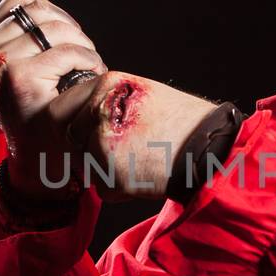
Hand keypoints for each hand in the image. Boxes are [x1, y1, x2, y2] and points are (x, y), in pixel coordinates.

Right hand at [0, 0, 104, 200]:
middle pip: (41, 10)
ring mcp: (1, 66)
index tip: (63, 41)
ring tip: (84, 69)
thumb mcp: (20, 65)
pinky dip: (88, 62)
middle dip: (70, 30)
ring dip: (83, 46)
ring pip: (56, 28)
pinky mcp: (20, 80)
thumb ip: (23, 32)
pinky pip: (68, 52)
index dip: (53, 15)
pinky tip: (87, 80)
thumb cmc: (37, 110)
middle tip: (79, 58)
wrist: (38, 158)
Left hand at [64, 72, 220, 202]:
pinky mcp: (110, 171)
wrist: (208, 147)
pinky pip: (101, 187)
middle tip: (117, 153)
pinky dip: (119, 189)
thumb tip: (86, 116)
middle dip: (85, 148)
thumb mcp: (143, 95)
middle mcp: (100, 109)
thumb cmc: (183, 124)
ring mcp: (102, 140)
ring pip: (85, 163)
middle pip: (70, 135)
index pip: (67, 104)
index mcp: (108, 85)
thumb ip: (110, 101)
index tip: (94, 133)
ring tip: (138, 162)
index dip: (79, 123)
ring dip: (104, 170)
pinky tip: (144, 176)